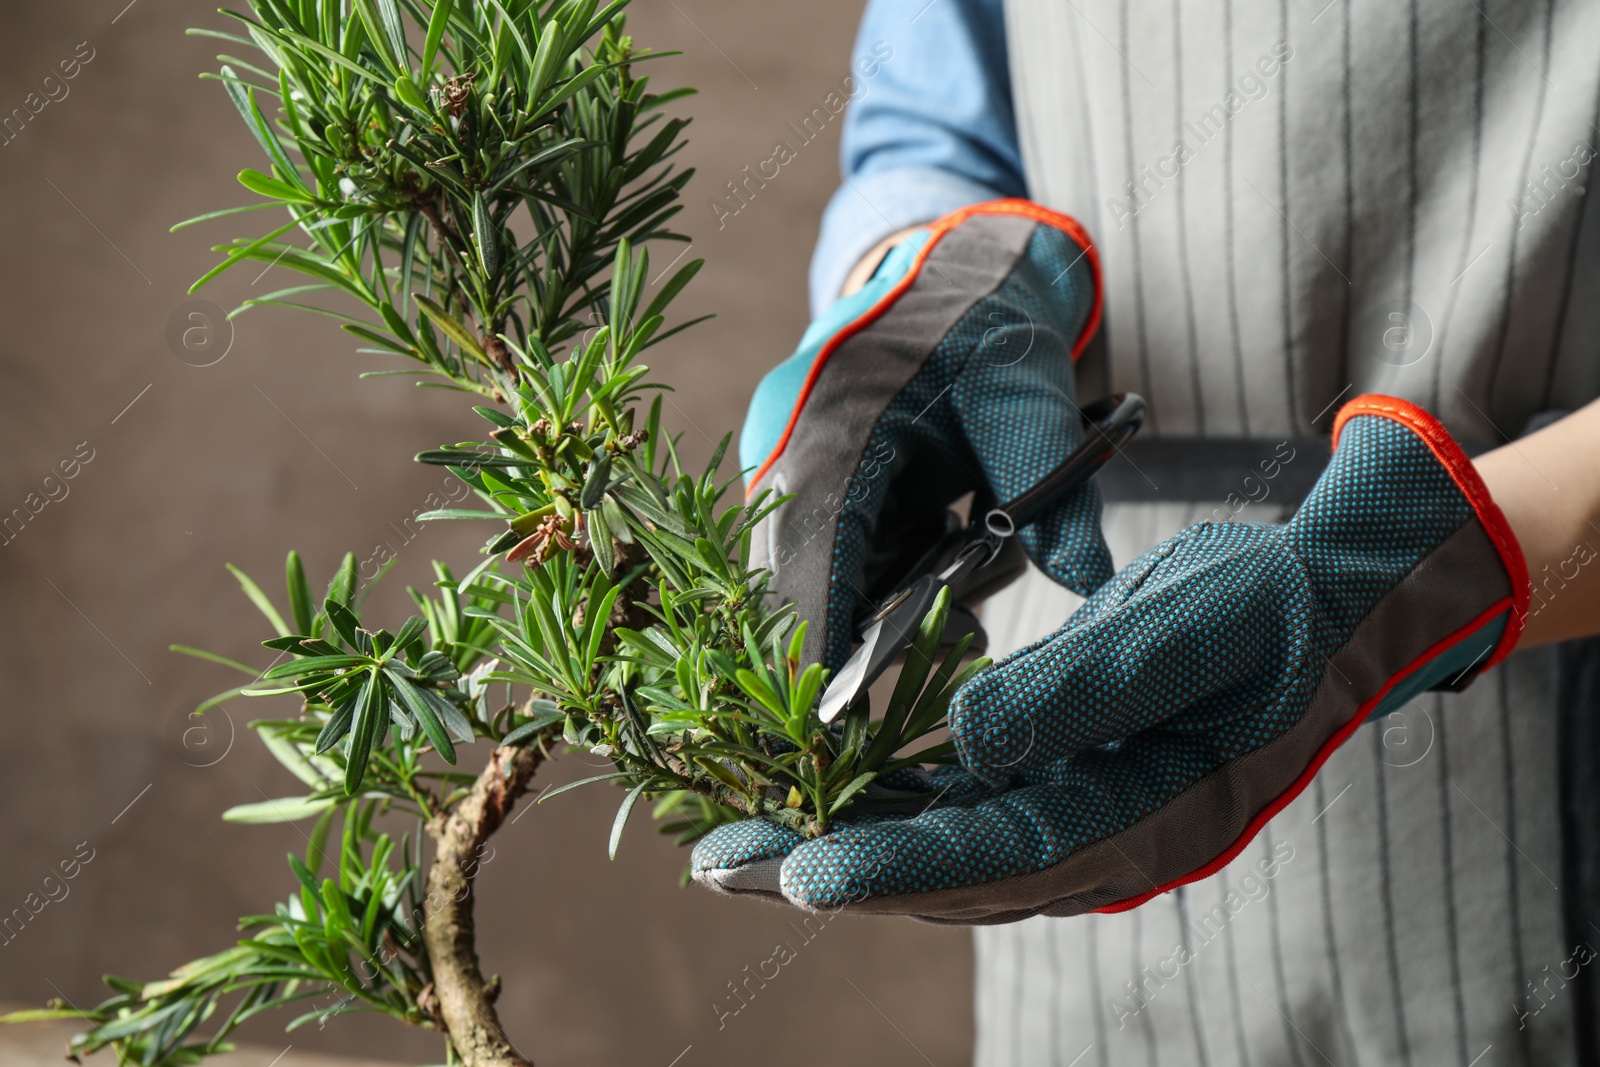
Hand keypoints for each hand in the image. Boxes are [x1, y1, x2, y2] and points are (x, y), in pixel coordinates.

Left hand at [693, 396, 1527, 920]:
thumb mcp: (1193, 630)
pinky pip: (952, 810)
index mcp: (1143, 819)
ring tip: (735, 837)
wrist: (1317, 609)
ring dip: (836, 841)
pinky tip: (813, 791)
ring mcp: (1074, 817)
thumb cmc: (1269, 611)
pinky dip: (879, 805)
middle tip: (719, 860)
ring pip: (936, 848)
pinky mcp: (1053, 782)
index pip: (999, 859)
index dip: (896, 870)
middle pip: (945, 872)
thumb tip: (964, 738)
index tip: (800, 875)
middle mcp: (1098, 839)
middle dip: (830, 868)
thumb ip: (1084, 688)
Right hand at [739, 199, 1109, 670]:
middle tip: (945, 662)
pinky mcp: (801, 485)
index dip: (817, 644)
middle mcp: (784, 451)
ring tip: (966, 589)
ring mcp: (784, 469)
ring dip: (875, 612)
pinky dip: (880, 584)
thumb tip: (1089, 584)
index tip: (845, 720)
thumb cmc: (986, 321)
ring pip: (805, 580)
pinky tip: (947, 562)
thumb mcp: (1030, 394)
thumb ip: (1055, 488)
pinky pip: (824, 561)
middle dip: (859, 641)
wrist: (950, 268)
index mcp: (830, 423)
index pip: (805, 554)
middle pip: (791, 584)